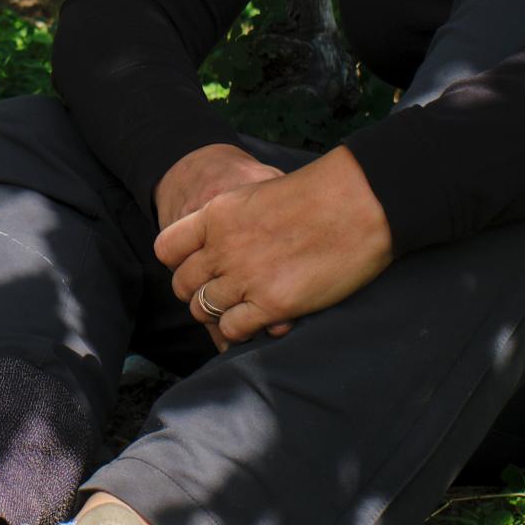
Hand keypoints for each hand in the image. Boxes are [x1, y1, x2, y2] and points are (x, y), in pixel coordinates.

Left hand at [156, 149, 395, 348]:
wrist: (359, 203)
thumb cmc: (320, 194)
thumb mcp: (260, 192)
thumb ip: (234, 220)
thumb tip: (224, 241)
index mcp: (215, 214)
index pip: (166, 248)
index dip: (179, 262)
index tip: (200, 267)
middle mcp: (222, 247)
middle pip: (183, 285)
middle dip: (198, 293)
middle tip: (223, 294)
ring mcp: (245, 278)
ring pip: (203, 310)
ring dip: (218, 314)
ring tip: (241, 310)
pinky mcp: (272, 305)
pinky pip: (233, 329)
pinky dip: (239, 331)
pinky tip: (258, 323)